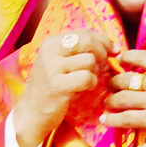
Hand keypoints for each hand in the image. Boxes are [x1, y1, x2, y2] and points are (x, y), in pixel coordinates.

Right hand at [13, 30, 118, 146]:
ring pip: (90, 60)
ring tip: (88, 80)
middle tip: (103, 67)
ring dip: (95, 72)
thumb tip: (114, 47)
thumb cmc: (53, 87)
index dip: (103, 40)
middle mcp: (50, 51)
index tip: (114, 50)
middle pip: (88, 42)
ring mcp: (52, 68)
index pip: (84, 33)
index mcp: (51, 43)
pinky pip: (87, 77)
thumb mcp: (62, 63)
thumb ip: (81, 51)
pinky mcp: (57, 85)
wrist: (31, 113)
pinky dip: (91, 83)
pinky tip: (84, 89)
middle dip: (102, 53)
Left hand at [102, 50, 145, 139]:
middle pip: (126, 79)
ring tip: (107, 102)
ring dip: (111, 100)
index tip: (120, 57)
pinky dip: (113, 119)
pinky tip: (106, 119)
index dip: (128, 56)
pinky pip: (126, 119)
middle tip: (109, 83)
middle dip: (114, 81)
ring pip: (122, 98)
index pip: (143, 57)